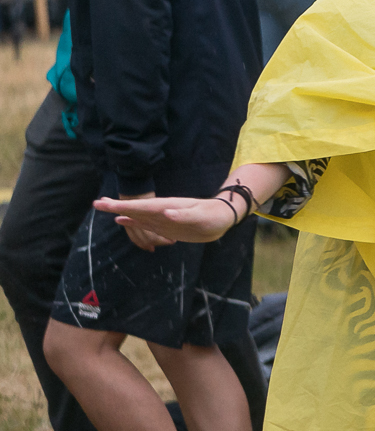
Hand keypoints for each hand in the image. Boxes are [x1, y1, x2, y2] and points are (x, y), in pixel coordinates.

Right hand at [94, 194, 239, 248]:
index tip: (103, 203)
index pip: (140, 206)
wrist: (221, 219)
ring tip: (105, 209)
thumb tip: (166, 214)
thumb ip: (183, 216)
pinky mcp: (165, 226)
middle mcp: (161, 212)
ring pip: (137, 216)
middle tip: (97, 203)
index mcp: (166, 207)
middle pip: (134, 209)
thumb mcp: (200, 216)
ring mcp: (162, 219)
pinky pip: (145, 224)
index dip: (121, 206)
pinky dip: (133, 222)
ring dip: (121, 213)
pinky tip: (123, 221)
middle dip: (116, 207)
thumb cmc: (213, 215)